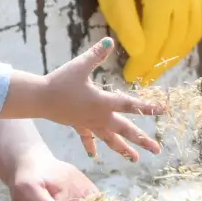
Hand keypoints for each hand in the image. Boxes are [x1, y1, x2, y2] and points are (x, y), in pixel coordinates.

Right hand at [2, 39, 164, 161]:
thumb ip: (96, 54)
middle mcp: (99, 117)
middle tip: (157, 150)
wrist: (39, 99)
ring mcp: (89, 123)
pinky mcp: (78, 125)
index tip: (162, 111)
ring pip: (110, 139)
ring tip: (135, 159)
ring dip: (123, 149)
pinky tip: (95, 156)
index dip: (147, 107)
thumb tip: (109, 41)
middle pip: (125, 130)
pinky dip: (92, 146)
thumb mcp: (80, 66)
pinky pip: (88, 138)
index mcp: (103, 102)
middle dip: (142, 140)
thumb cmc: (60, 81)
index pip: (130, 105)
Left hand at [87, 0, 201, 84]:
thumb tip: (140, 53)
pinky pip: (201, 19)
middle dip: (158, 62)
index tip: (130, 75)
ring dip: (175, 54)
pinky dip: (189, 38)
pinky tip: (174, 48)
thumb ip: (124, 22)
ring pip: (192, 32)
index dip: (143, 61)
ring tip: (157, 67)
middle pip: (176, 37)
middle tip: (142, 77)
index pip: (155, 36)